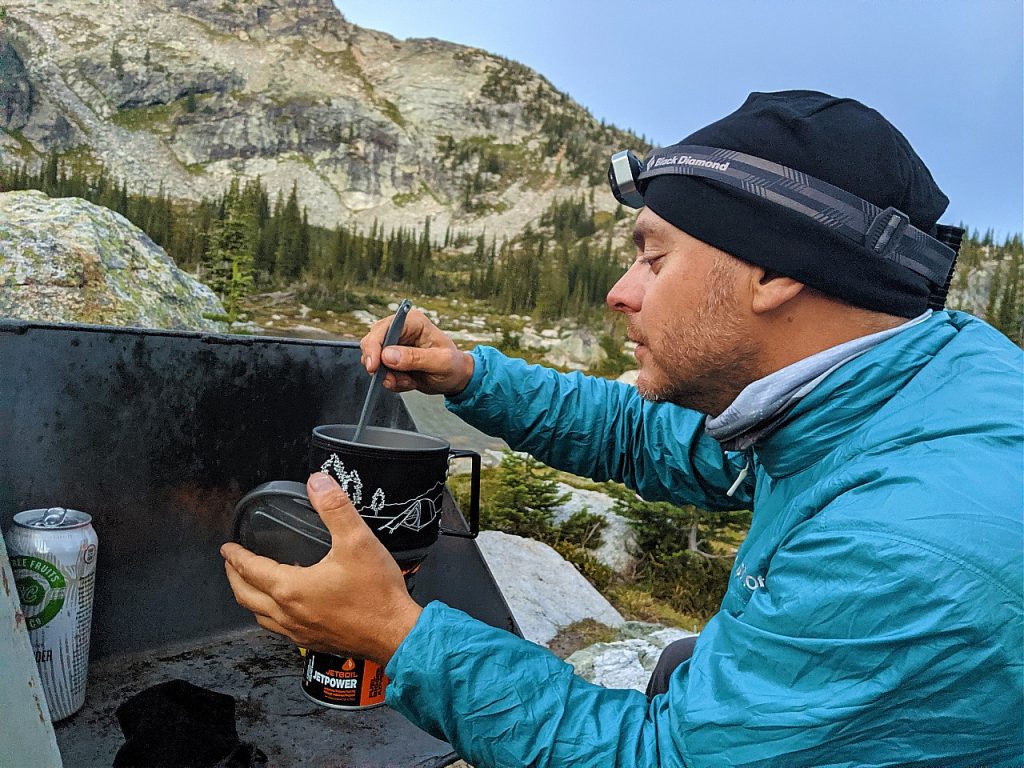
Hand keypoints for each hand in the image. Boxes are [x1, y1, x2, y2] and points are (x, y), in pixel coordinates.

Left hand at [220, 473, 421, 665]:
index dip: (235, 556)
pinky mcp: (313, 642)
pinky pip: (279, 629)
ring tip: (252, 585)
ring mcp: (300, 632)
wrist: (397, 633)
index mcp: (292, 588)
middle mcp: (289, 614)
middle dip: (234, 577)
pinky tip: (284, 608)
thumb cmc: (377, 594)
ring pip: (260, 616)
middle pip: (246, 596)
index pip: (250, 570)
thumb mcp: (358, 541)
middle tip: (232, 564)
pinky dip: (270, 615)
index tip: (227, 548)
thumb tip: (318, 483)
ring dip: (250, 598)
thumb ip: (335, 508)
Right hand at [360, 308, 473, 395]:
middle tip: (393, 380)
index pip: (383, 328)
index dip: (373, 346)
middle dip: (380, 366)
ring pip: (373, 360)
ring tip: (410, 380)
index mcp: (413, 322)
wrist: (455, 378)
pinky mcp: (391, 360)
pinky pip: (380, 372)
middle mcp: (400, 330)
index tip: (374, 366)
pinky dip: (392, 382)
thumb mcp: (441, 362)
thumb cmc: (453, 365)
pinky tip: (409, 382)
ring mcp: (393, 345)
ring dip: (389, 376)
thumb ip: (415, 358)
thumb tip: (387, 356)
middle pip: (371, 343)